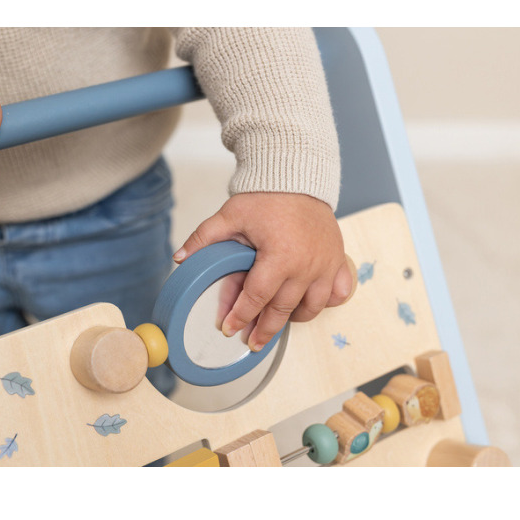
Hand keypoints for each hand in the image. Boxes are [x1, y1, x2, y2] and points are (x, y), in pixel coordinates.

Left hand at [173, 192, 354, 351]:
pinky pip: (339, 292)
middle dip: (265, 329)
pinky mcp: (338, 260)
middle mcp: (306, 266)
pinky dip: (326, 302)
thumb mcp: (230, 215)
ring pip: (312, 307)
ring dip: (293, 318)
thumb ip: (205, 239)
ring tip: (277, 323)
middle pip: (283, 309)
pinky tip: (310, 304)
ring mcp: (326, 265)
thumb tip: (180, 258)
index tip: (230, 329)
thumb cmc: (267, 197)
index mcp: (280, 257)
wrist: (297, 177)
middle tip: (252, 342)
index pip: (256, 297)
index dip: (241, 316)